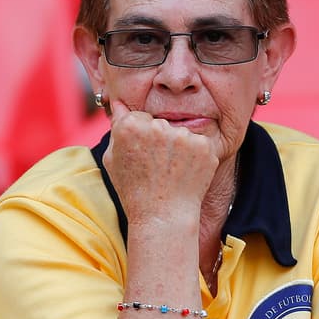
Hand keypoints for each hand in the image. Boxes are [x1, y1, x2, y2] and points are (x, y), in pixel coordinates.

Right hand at [101, 98, 219, 226]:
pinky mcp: (204, 145)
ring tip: (171, 172)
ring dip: (179, 147)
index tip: (142, 155)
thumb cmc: (134, 191)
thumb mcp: (113, 159)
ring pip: (180, 133)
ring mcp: (183, 135)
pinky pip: (199, 143)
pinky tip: (186, 173)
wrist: (163, 216)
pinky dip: (196, 156)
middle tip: (157, 166)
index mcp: (131, 125)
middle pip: (160, 124)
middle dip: (160, 139)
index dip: (141, 138)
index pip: (139, 118)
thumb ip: (117, 128)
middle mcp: (158, 126)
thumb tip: (119, 103)